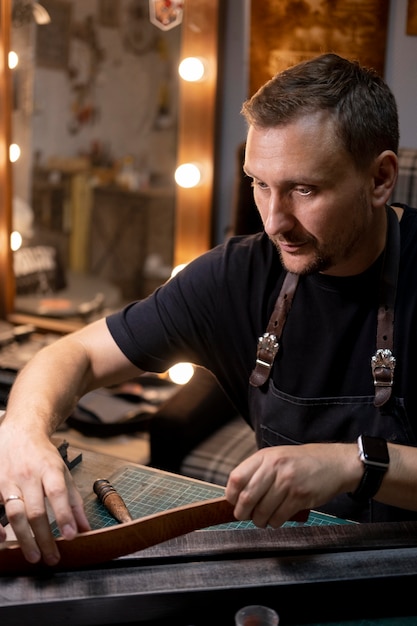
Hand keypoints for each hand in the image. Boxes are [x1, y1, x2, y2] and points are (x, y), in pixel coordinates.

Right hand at [0, 426, 89, 564]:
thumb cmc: (43, 456)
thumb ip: (73, 501)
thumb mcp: (63, 472)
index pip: (57, 493)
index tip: (71, 536)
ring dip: (24, 538)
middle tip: (52, 557)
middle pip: (36, 510)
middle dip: (44, 537)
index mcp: (49, 469)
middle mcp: (28, 475)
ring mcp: (8, 480)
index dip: (64, 515)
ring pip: (15, 512)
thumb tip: (84, 528)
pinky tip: (3, 539)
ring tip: (34, 556)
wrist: (19, 433)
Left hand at [225, 442, 356, 527]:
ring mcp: (288, 482)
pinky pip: (279, 517)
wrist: (334, 463)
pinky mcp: (300, 497)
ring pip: (262, 511)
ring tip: (262, 519)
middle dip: (242, 512)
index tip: (233, 502)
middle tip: (244, 516)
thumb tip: (237, 494)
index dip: (231, 495)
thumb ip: (258, 471)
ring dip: (259, 520)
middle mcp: (275, 467)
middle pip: (247, 497)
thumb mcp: (277, 457)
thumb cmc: (303, 462)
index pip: (237, 478)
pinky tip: (276, 519)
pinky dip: (274, 523)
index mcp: (265, 457)